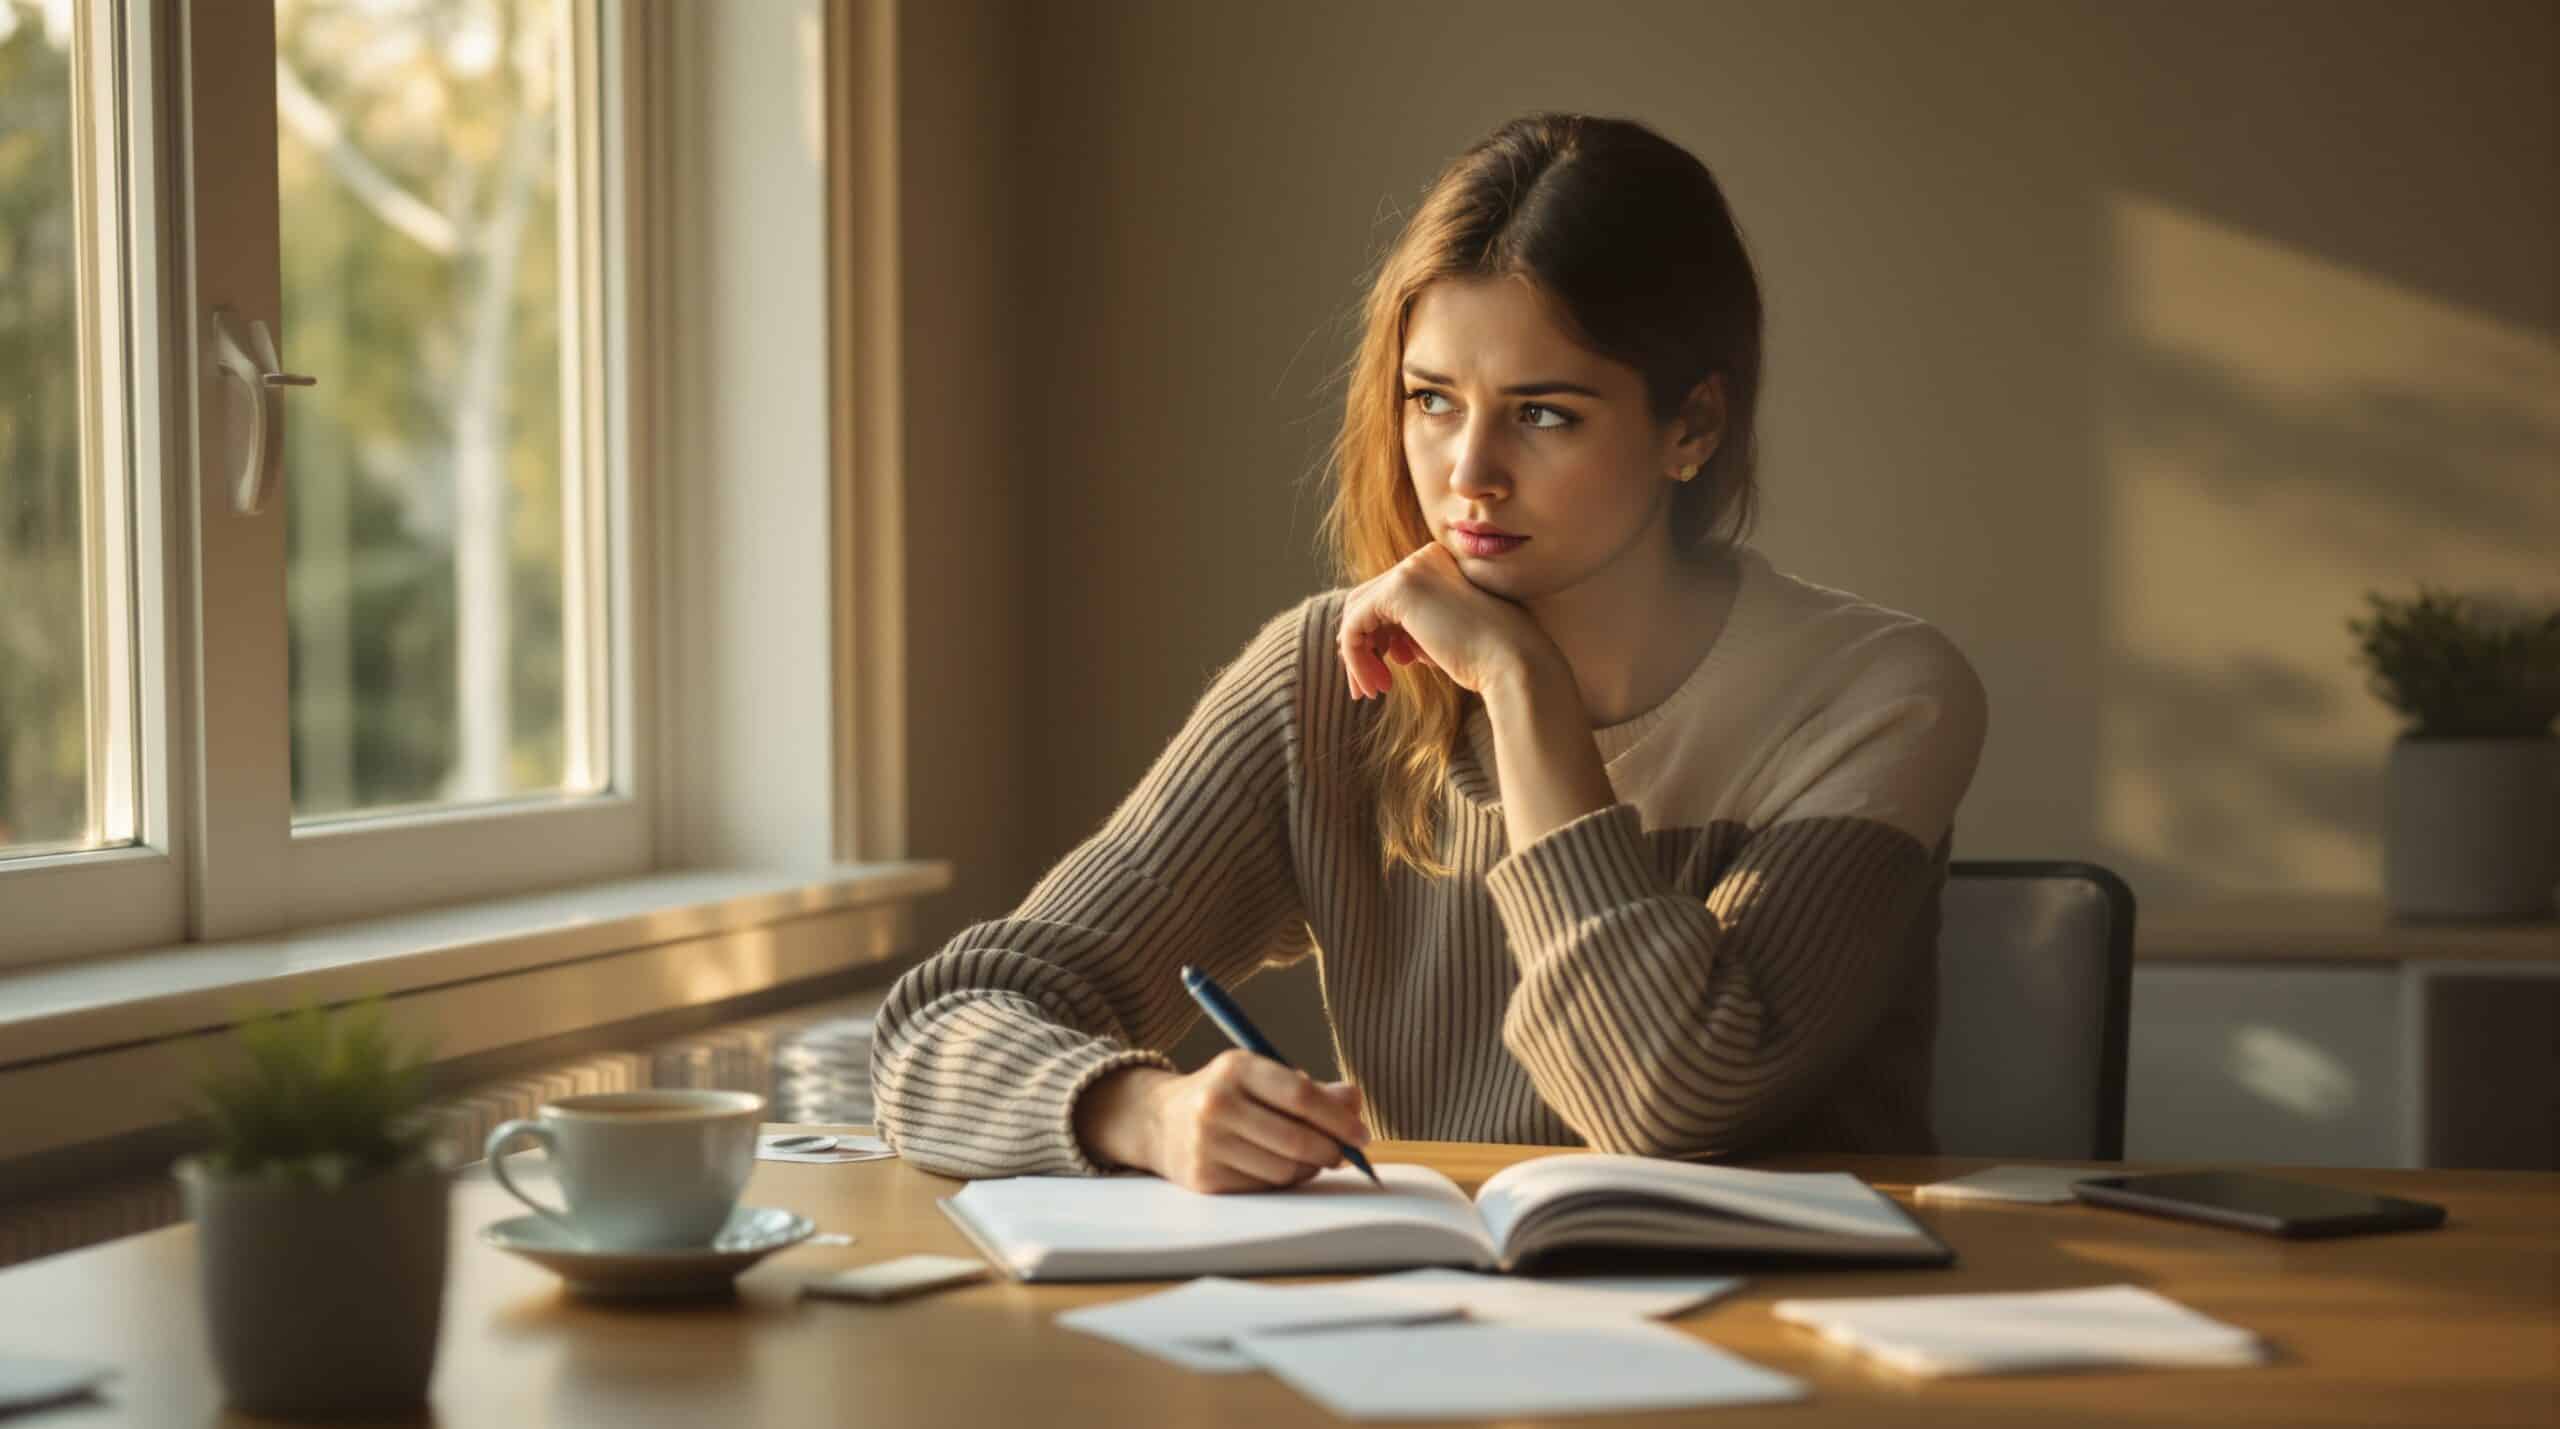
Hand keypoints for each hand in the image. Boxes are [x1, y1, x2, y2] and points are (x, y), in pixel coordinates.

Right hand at [1074, 1053, 1370, 1192]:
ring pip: (1283, 1169)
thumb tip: (1354, 1103)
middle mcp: (1216, 1104)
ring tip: (1310, 1158)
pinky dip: (1283, 1181)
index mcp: (1236, 1067)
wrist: (1160, 1121)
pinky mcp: (1204, 1178)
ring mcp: (1206, 1143)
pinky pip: (1264, 1188)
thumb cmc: (1229, 1096)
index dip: (1338, 1119)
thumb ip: (1314, 1089)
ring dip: (1308, 1168)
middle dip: (1331, 1151)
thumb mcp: (1263, 1077)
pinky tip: (1280, 1168)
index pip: (1300, 1095)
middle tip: (1346, 1154)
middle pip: (1295, 1138)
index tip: (1361, 1134)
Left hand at [1338, 542, 1554, 699]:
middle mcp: (1424, 558)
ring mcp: (1411, 570)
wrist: (1515, 663)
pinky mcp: (1398, 589)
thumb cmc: (1489, 660)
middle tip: (1370, 685)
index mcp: (1440, 564)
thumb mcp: (1443, 638)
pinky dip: (1356, 657)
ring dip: (1358, 656)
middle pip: (1369, 600)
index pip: (1391, 596)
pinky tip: (1374, 684)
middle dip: (1364, 645)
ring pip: (1358, 613)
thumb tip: (1376, 642)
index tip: (1389, 670)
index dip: (1382, 635)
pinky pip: (1355, 625)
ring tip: (1371, 690)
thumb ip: (1412, 631)